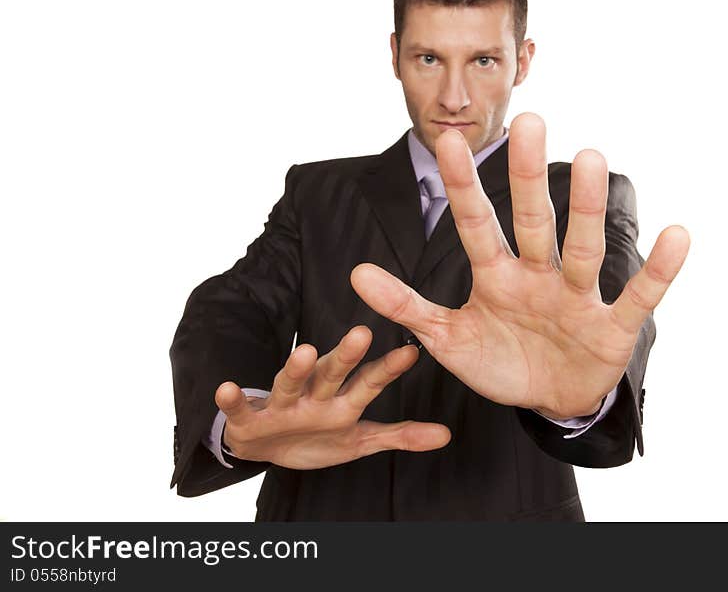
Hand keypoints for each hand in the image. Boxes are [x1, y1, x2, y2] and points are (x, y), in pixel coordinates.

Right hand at [214, 326, 450, 468]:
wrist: (265, 448)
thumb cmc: (316, 437)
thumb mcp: (359, 439)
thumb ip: (399, 435)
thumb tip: (445, 435)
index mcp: (342, 401)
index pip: (369, 381)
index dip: (388, 369)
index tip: (412, 352)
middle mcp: (314, 395)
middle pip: (332, 373)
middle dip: (346, 356)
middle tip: (361, 333)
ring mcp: (283, 405)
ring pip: (289, 383)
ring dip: (295, 368)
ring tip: (304, 351)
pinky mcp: (251, 419)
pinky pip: (241, 409)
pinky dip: (233, 400)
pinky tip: (227, 388)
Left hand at [350, 112, 689, 419]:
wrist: (547, 400)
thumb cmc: (499, 361)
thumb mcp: (448, 338)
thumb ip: (407, 306)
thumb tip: (356, 273)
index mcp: (495, 277)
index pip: (475, 225)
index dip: (461, 188)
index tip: (445, 142)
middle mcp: (537, 276)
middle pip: (532, 221)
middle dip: (529, 177)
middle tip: (530, 121)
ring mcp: (576, 298)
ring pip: (582, 247)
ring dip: (587, 207)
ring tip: (593, 157)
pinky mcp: (611, 327)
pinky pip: (638, 296)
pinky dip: (658, 270)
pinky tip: (676, 234)